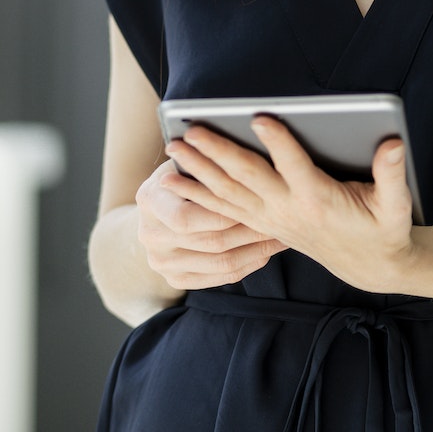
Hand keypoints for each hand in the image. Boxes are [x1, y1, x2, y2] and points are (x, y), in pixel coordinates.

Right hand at [134, 158, 287, 289]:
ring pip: (222, 262)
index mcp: (149, 200)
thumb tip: (238, 152)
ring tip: (283, 233)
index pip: (186, 217)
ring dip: (258, 248)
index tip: (259, 200)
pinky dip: (251, 263)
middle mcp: (151, 236)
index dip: (226, 211)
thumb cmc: (177, 178)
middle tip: (283, 217)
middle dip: (252, 229)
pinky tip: (268, 250)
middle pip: (211, 241)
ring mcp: (162, 262)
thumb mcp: (182, 164)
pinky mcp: (176, 279)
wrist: (154, 215)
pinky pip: (224, 276)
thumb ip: (201, 164)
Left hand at [164, 119, 418, 293]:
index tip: (259, 117)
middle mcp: (289, 209)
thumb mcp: (396, 204)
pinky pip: (224, 209)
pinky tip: (176, 179)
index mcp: (320, 199)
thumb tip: (393, 143)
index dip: (278, 142)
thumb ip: (392, 173)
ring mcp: (271, 218)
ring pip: (228, 193)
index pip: (295, 166)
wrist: (368, 267)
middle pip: (248, 177)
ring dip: (199, 171)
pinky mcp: (263, 223)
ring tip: (173, 148)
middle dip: (218, 153)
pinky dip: (199, 194)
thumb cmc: (383, 229)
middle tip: (192, 130)